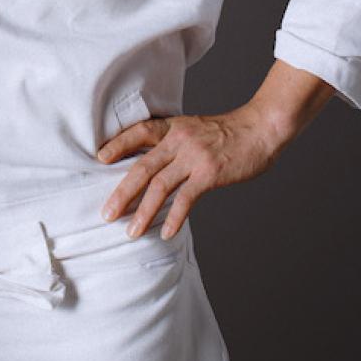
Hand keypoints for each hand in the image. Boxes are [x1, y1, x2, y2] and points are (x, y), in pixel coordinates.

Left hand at [98, 109, 290, 240]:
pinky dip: (174, 217)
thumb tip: (150, 163)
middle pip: (142, 168)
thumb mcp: (193, 128)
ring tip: (131, 231)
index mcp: (172, 128)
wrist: (261, 129)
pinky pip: (186, 198)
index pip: (138, 132)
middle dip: (122, 193)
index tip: (99, 158)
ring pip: (159, 187)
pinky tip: (166, 232)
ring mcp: (194, 158)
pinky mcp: (210, 174)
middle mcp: (178, 142)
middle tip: (107, 214)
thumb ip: (172, 142)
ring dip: (143, 212)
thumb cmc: (227, 133)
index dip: (117, 144)